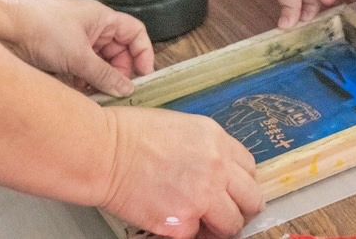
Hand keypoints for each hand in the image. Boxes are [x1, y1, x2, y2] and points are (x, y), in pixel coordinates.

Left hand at [0, 0, 153, 95]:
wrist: (4, 28)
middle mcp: (93, 29)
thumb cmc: (42, 29)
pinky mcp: (62, 55)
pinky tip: (80, 94)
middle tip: (118, 94)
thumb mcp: (78, 56)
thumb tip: (127, 90)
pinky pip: (83, 71)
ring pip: (100, 65)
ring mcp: (77, 42)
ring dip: (101, 81)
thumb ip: (104, 75)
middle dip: (120, 73)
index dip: (143, 53)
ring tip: (97, 97)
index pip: (134, 33)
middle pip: (119, 53)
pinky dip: (84, 83)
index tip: (144, 76)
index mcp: (102, 19)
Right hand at [99, 107, 261, 237]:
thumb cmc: (129, 134)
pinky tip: (176, 223)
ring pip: (232, 224)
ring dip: (221, 226)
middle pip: (251, 198)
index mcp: (216, 140)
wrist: (104, 152)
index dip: (241, 182)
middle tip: (227, 212)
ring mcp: (202, 197)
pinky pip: (198, 236)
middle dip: (241, 208)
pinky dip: (189, 232)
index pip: (249, 168)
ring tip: (204, 223)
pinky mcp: (182, 223)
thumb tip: (212, 167)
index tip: (233, 190)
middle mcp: (217, 168)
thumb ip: (205, 148)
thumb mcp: (180, 126)